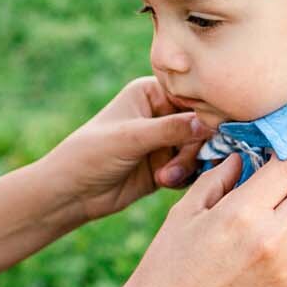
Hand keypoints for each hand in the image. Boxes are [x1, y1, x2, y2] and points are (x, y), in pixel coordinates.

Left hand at [42, 78, 209, 224]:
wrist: (72, 192)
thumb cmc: (92, 153)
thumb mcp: (132, 137)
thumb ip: (172, 129)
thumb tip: (209, 123)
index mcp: (151, 93)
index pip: (191, 96)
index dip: (205, 113)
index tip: (214, 131)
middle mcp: (161, 114)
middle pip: (200, 125)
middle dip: (192, 147)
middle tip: (177, 165)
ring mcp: (164, 141)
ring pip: (198, 149)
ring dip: (187, 164)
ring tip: (165, 177)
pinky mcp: (166, 166)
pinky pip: (191, 168)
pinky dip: (184, 176)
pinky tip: (165, 182)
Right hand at [114, 155, 286, 286]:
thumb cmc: (167, 267)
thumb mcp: (185, 213)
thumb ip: (218, 179)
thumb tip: (243, 158)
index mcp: (243, 213)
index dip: (278, 160)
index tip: (267, 164)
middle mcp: (274, 239)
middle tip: (280, 187)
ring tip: (286, 215)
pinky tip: (278, 245)